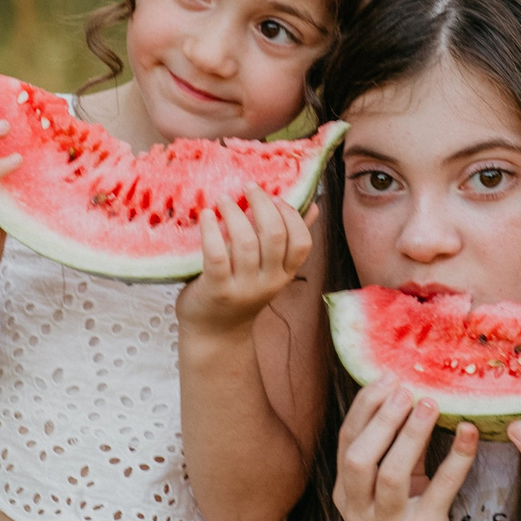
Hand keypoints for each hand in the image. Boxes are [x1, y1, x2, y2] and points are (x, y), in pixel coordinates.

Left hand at [178, 183, 311, 338]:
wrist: (214, 333)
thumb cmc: (240, 292)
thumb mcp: (269, 269)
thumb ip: (288, 240)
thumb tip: (315, 206)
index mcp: (285, 274)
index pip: (301, 242)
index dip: (291, 215)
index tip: (275, 197)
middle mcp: (269, 282)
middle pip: (275, 235)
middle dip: (262, 204)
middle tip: (248, 186)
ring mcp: (243, 288)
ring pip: (246, 242)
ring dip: (234, 213)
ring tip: (223, 199)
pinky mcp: (217, 290)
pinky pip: (216, 255)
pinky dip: (210, 230)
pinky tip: (206, 216)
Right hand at [333, 379, 481, 520]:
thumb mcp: (394, 493)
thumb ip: (397, 453)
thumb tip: (411, 399)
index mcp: (348, 496)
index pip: (347, 443)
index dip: (365, 408)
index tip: (386, 378)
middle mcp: (361, 512)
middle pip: (359, 457)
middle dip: (382, 419)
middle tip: (407, 389)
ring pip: (392, 473)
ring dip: (412, 434)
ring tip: (431, 404)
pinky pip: (441, 489)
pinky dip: (457, 457)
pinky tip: (469, 432)